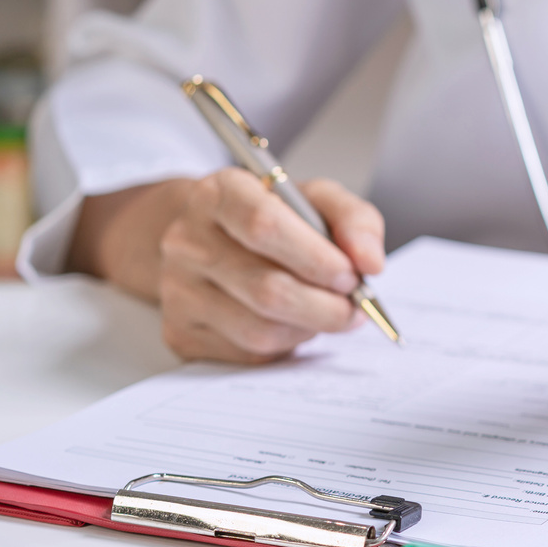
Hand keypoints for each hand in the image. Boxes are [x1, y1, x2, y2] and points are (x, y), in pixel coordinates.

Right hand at [151, 171, 385, 362]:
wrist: (212, 238)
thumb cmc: (272, 216)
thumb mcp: (316, 199)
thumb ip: (354, 219)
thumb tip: (370, 262)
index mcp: (219, 194)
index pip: (264, 226)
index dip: (317, 258)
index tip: (353, 273)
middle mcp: (188, 241)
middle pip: (267, 288)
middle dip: (326, 304)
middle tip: (356, 304)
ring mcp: (177, 290)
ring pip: (260, 329)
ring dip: (310, 327)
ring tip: (328, 311)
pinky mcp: (181, 331)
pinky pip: (248, 352)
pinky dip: (287, 343)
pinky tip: (295, 322)